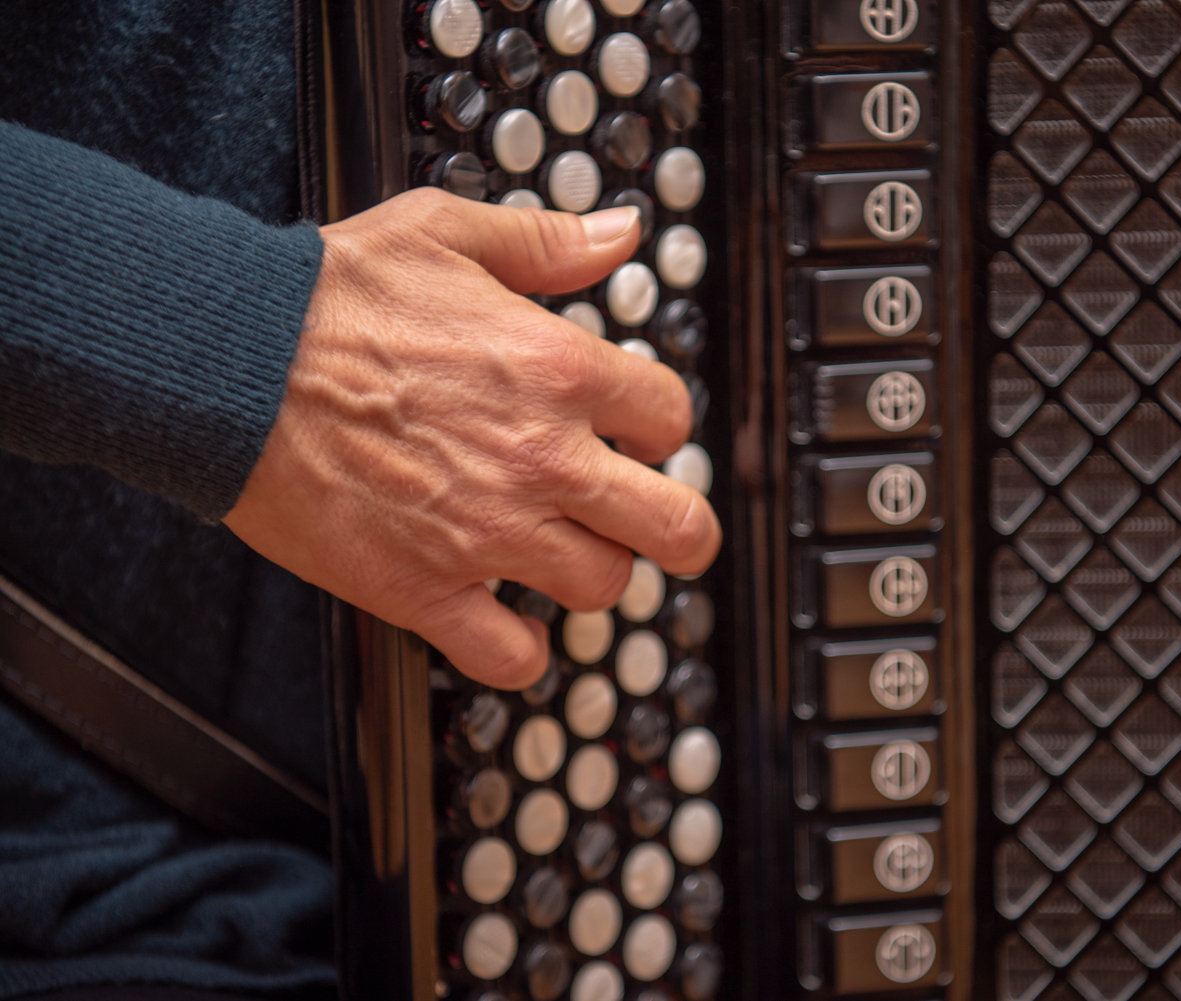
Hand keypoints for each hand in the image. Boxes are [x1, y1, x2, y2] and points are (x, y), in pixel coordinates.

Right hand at [223, 188, 720, 689]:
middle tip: (663, 524)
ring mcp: (490, 534)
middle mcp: (544, 460)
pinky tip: (509, 624)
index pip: (668, 417)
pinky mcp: (426, 590)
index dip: (659, 425)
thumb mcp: (446, 232)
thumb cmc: (326, 298)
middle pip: (675, 525)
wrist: (228, 364)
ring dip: (593, 573)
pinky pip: (510, 658)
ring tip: (564, 554)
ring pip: (603, 588)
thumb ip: (546, 243)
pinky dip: (519, 652)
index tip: (638, 432)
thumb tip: (619, 234)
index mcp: (559, 371)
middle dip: (681, 527)